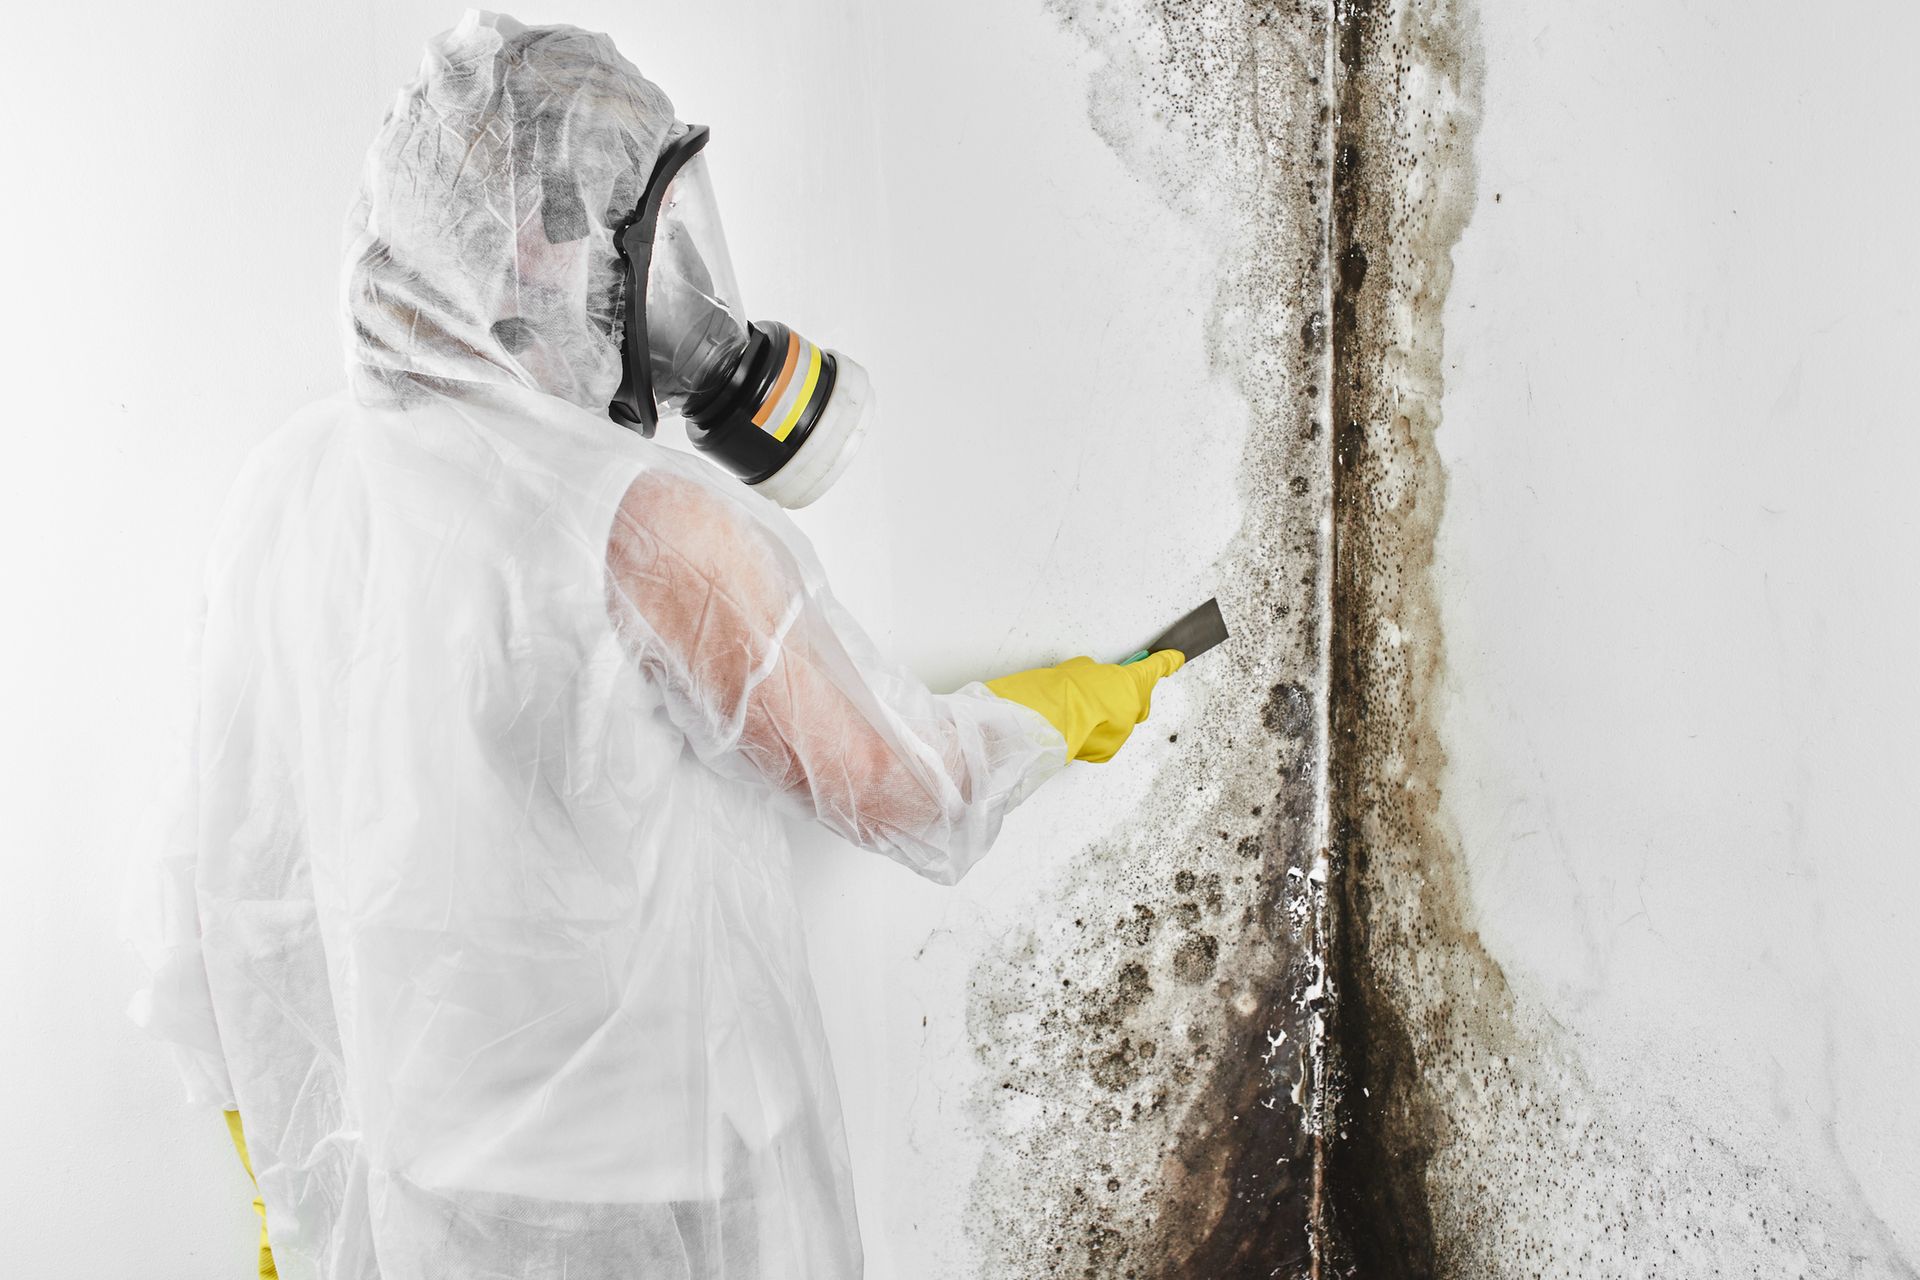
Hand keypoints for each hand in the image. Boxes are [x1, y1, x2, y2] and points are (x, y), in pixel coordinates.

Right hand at [986, 650, 1184, 762]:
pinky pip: (1107, 738)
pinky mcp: (1106, 752)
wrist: (1043, 721)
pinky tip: (1078, 726)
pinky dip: (1097, 733)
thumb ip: (1098, 675)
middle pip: (1139, 700)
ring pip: (1121, 721)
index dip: (1167, 663)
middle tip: (1107, 688)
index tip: (1175, 658)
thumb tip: (1098, 683)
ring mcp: (1122, 733)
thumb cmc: (1060, 690)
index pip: (1155, 668)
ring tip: (1081, 710)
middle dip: (1127, 694)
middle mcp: (1132, 709)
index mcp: (1131, 682)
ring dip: (1107, 715)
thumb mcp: (1080, 668)